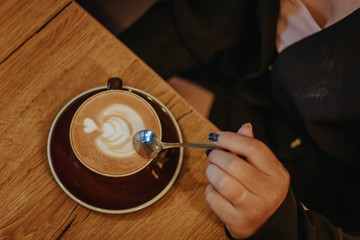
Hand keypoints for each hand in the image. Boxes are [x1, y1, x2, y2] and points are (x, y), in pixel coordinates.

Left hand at [205, 123, 289, 238]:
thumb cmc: (262, 192)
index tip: (216, 137)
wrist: (268, 224)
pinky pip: (214, 198)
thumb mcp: (265, 169)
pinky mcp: (238, 221)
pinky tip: (216, 189)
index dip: (231, 139)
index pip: (254, 148)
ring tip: (212, 170)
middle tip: (212, 155)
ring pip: (222, 181)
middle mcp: (268, 191)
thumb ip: (253, 149)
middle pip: (234, 164)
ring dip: (211, 172)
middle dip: (216, 156)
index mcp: (277, 174)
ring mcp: (254, 208)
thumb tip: (245, 127)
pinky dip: (210, 190)